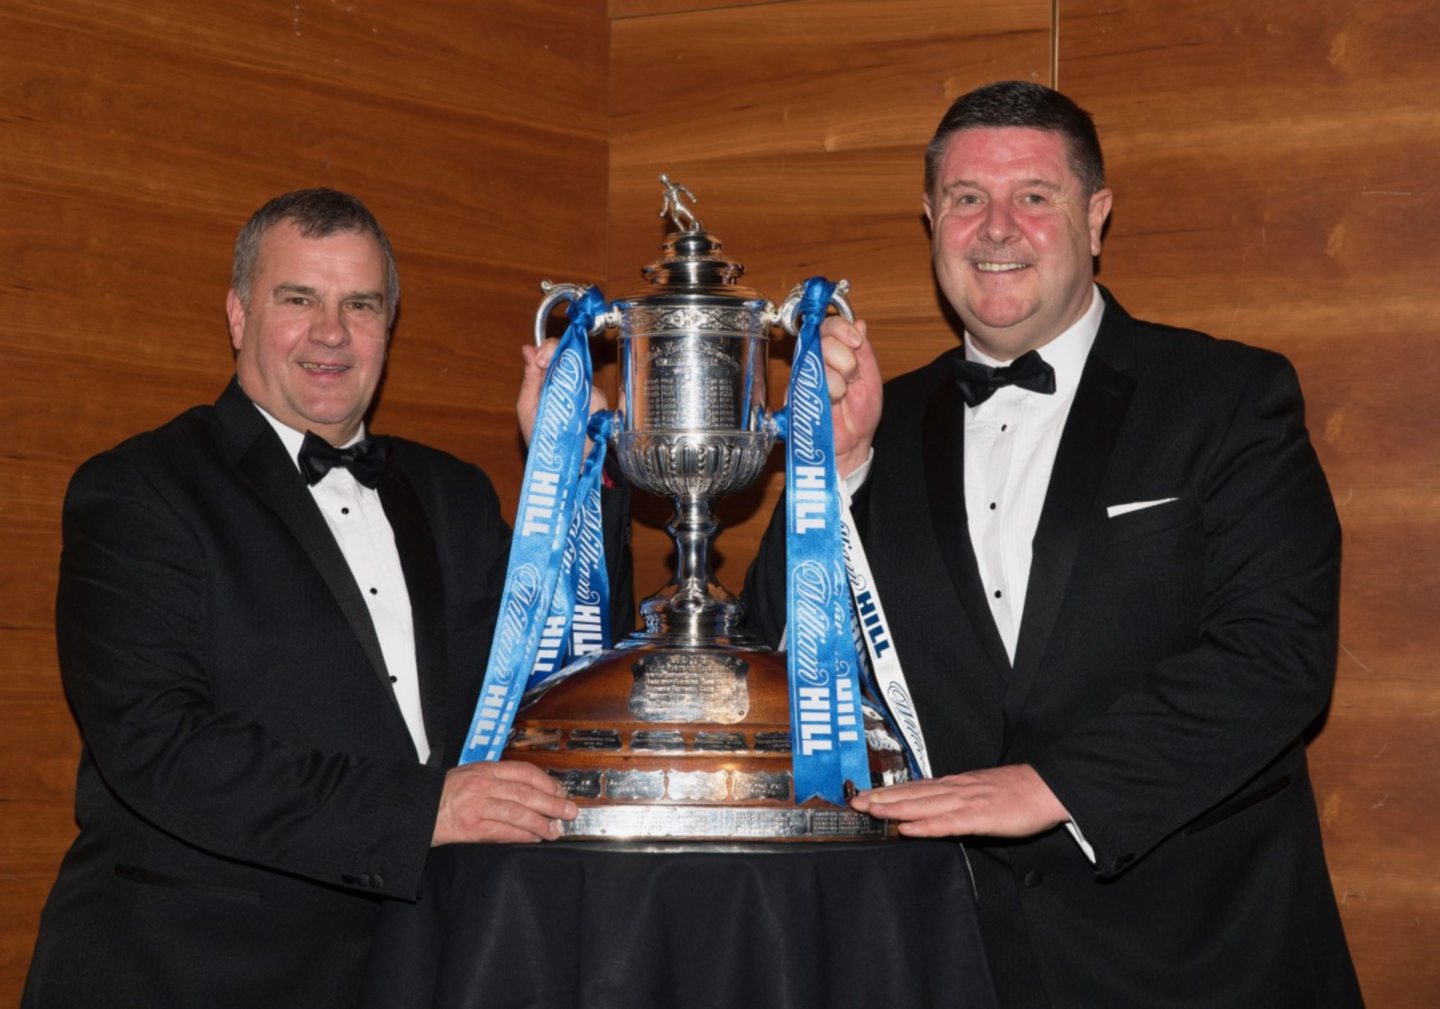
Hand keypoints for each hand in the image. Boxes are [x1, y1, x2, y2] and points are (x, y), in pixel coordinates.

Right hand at [432, 760, 577, 844]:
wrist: (416, 809)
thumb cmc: (444, 793)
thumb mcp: (471, 775)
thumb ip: (497, 779)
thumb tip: (531, 790)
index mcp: (486, 769)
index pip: (524, 772)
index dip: (547, 782)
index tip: (561, 791)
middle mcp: (484, 785)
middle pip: (526, 793)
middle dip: (552, 803)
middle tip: (570, 812)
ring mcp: (477, 806)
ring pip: (518, 813)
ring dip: (541, 823)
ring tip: (555, 830)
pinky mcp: (471, 828)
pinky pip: (503, 832)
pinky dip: (521, 836)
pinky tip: (533, 838)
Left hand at [518, 339, 608, 446]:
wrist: (562, 466)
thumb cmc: (542, 439)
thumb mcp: (528, 408)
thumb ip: (530, 380)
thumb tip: (528, 349)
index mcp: (550, 379)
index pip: (553, 350)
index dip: (549, 349)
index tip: (541, 360)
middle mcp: (570, 383)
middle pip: (574, 357)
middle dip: (564, 363)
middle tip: (552, 373)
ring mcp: (587, 395)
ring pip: (586, 380)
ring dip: (573, 394)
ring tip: (565, 414)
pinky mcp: (601, 409)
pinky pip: (597, 400)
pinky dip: (588, 410)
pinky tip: (581, 423)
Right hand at [818, 315, 881, 477]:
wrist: (853, 444)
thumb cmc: (860, 414)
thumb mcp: (870, 376)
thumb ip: (863, 349)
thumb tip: (858, 323)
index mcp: (832, 352)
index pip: (828, 324)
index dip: (843, 328)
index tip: (857, 341)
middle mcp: (814, 360)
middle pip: (824, 337)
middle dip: (846, 357)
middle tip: (851, 377)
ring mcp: (802, 375)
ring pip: (819, 357)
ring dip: (840, 378)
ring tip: (841, 395)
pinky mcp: (795, 392)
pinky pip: (812, 379)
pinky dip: (830, 391)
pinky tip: (832, 402)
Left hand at [850, 763, 1069, 838]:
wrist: (1048, 787)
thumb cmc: (1016, 792)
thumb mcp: (979, 791)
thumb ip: (954, 799)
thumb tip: (930, 808)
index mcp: (954, 784)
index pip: (913, 788)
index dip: (886, 792)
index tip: (862, 796)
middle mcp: (955, 789)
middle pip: (911, 794)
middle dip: (881, 799)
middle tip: (854, 804)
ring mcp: (967, 801)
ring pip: (924, 805)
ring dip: (895, 808)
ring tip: (871, 812)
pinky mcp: (981, 817)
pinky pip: (949, 823)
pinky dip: (926, 826)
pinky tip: (908, 829)